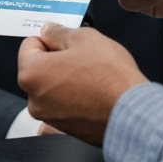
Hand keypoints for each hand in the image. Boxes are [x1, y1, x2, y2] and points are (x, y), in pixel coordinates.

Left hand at [17, 23, 148, 145]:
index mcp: (31, 74)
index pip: (30, 44)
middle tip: (83, 58)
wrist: (133, 114)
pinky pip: (64, 107)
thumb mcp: (85, 38)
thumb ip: (59, 32)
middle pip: (39, 68)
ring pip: (52, 87)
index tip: (67, 41)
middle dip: (57, 60)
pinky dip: (73, 99)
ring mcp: (48, 118)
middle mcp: (33, 99)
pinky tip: (92, 95)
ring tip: (92, 77)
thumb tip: (49, 31)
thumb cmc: (110, 76)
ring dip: (66, 79)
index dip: (50, 39)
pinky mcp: (65, 130)